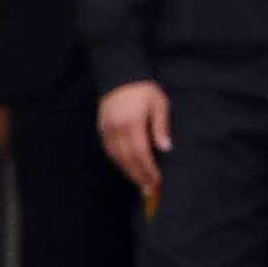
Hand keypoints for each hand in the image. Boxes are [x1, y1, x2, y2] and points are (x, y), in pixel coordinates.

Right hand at [95, 80, 172, 201]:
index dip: (149, 169)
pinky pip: (110, 152)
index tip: (157, 181)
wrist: (119, 76)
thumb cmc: (144, 91)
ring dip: (129, 173)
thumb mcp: (159, 104)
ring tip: (140, 184)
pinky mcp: (102, 130)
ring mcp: (107, 131)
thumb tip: (165, 148)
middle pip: (128, 160)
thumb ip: (161, 127)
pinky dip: (120, 163)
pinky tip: (128, 169)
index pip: (140, 153)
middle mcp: (117, 130)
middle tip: (149, 191)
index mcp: (132, 123)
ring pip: (117, 158)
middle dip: (139, 177)